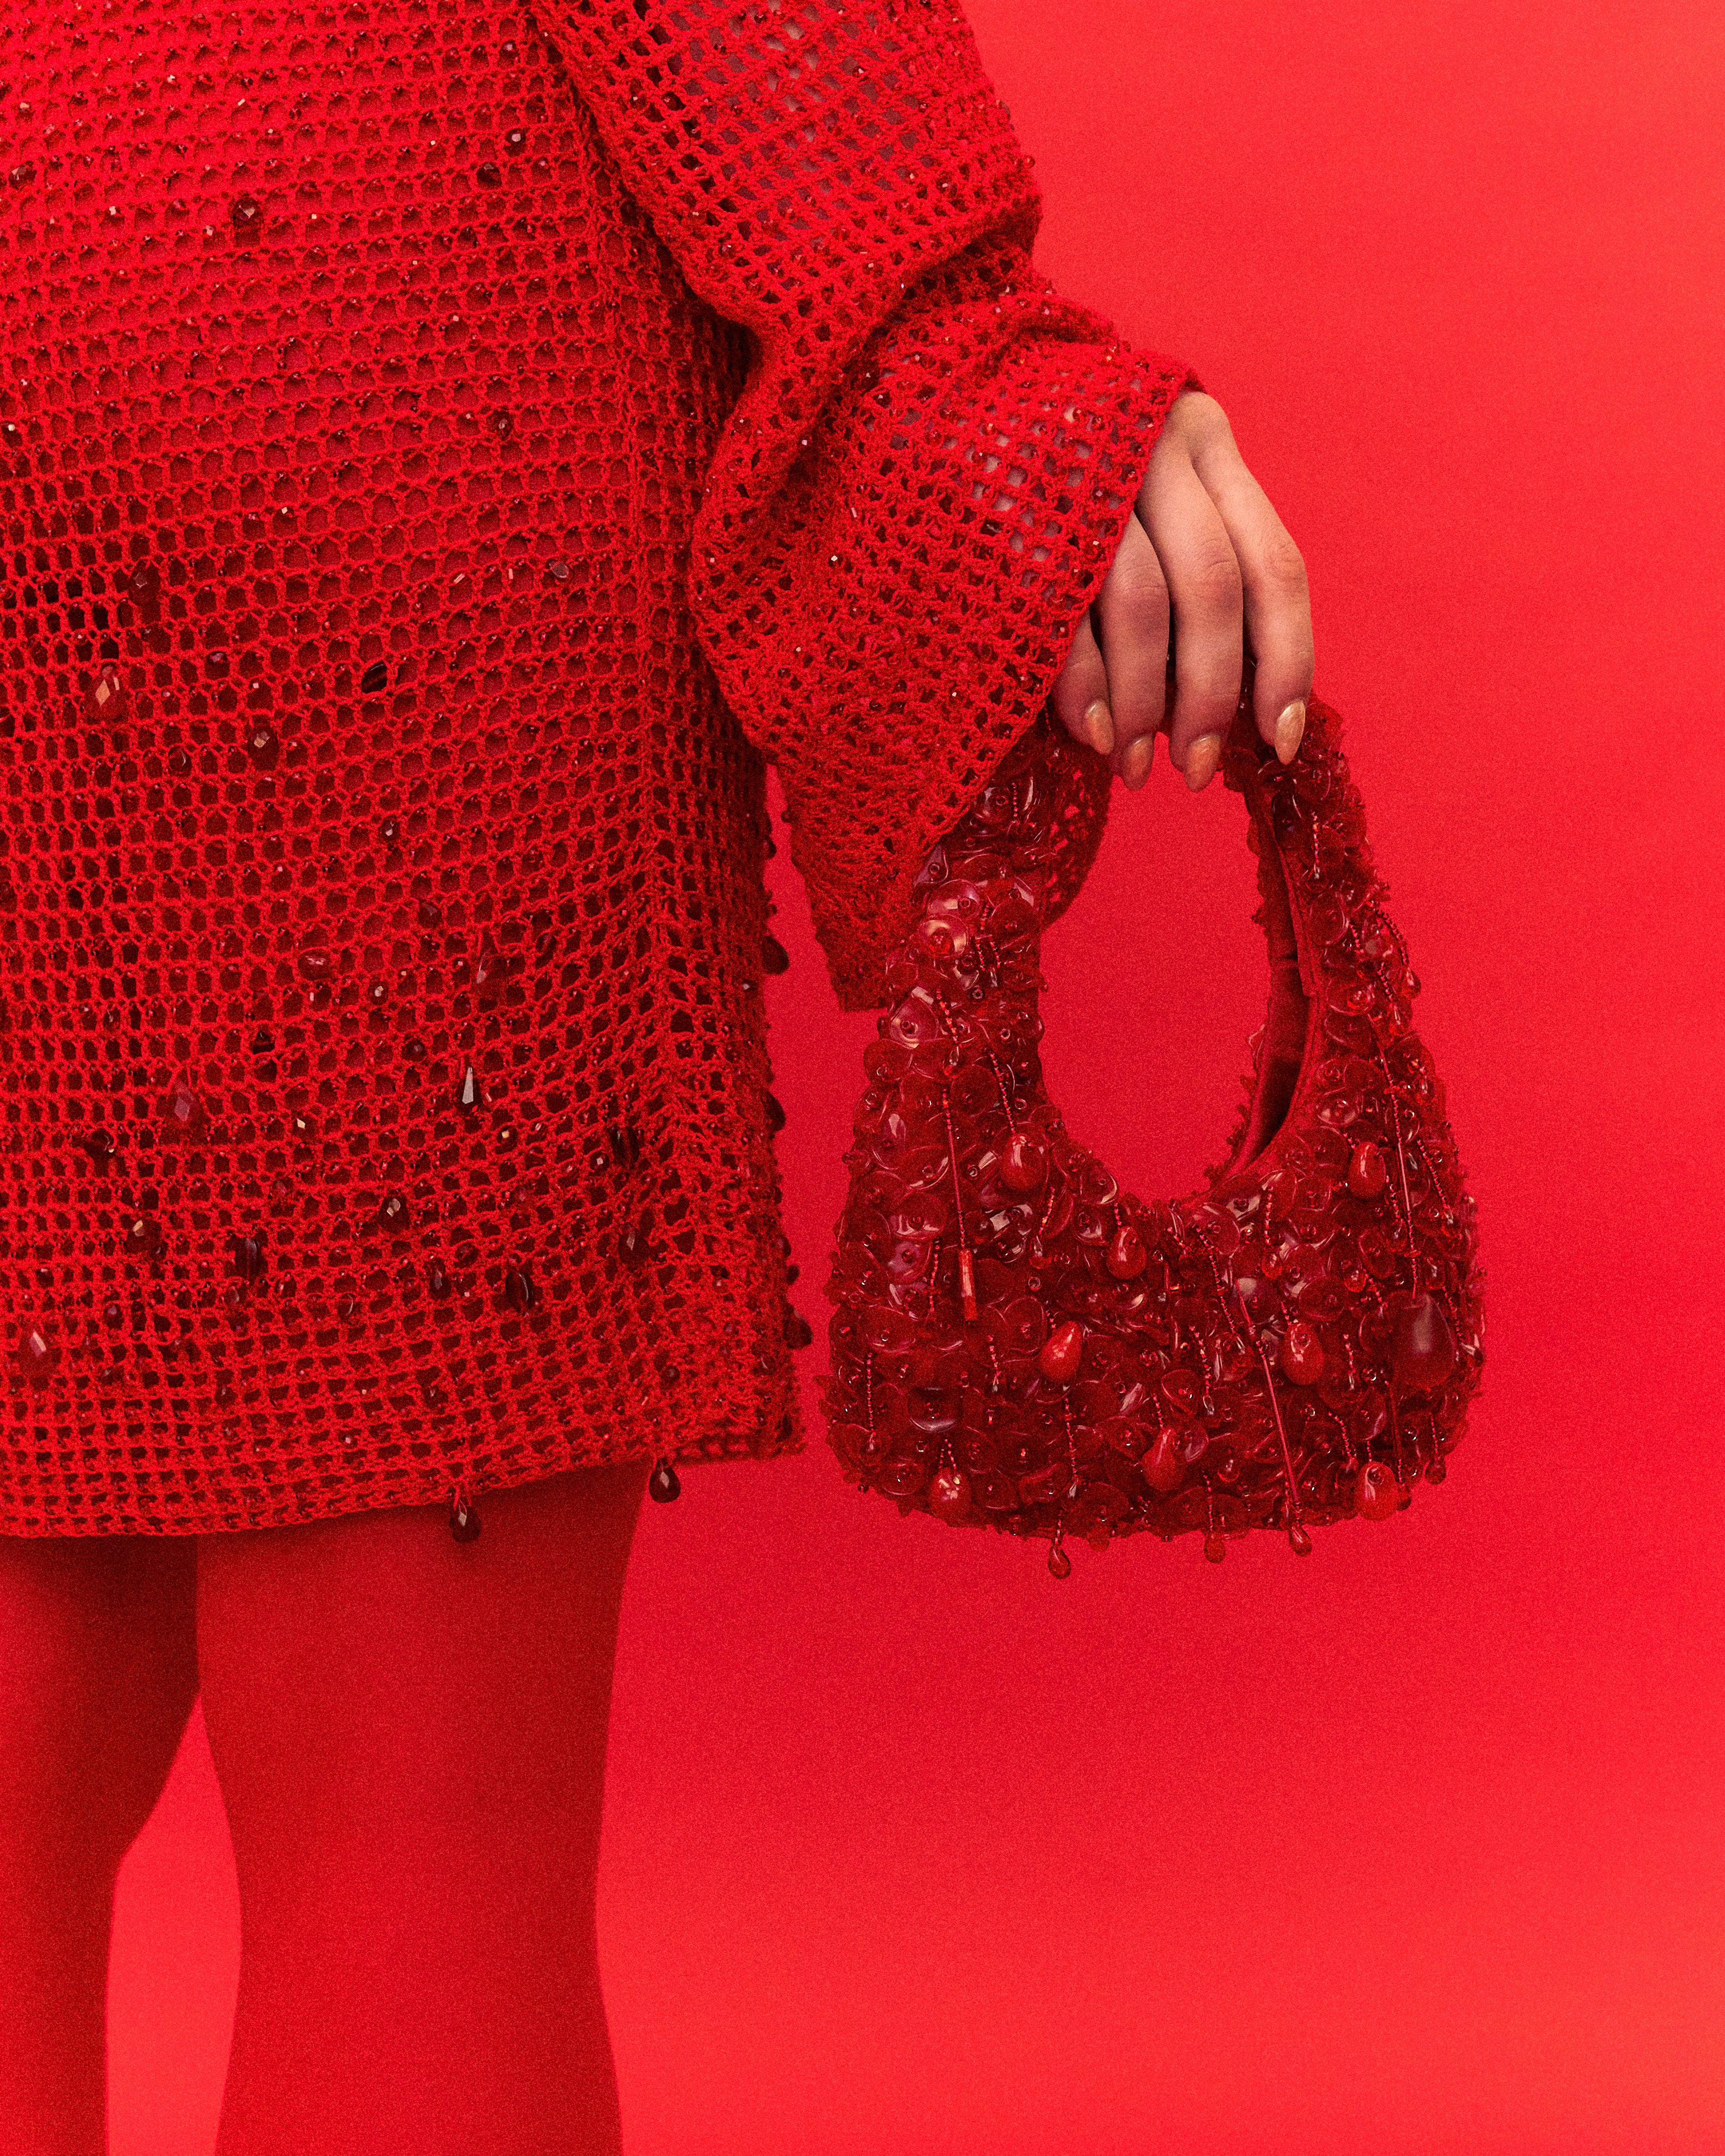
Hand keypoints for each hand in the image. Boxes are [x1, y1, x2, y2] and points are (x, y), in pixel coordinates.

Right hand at [1051, 390, 1314, 791]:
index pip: (1273, 564)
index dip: (1287, 663)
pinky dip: (1086, 686)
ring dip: (1145, 704)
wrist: (933, 390)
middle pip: (1213, 590)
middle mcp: (1154, 447)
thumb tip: (1230, 699)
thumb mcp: (1141, 486)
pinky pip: (1066, 615)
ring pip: (1143, 606)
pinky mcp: (1014, 512)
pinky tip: (1094, 733)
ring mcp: (1082, 475)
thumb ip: (1188, 561)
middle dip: (1211, 698)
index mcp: (1203, 442)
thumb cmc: (1050, 466)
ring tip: (1133, 764)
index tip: (1280, 740)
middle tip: (1196, 771)